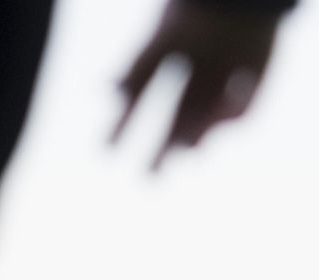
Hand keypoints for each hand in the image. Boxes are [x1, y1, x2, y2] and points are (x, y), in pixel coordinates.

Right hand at [113, 1, 283, 169]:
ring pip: (207, 123)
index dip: (122, 127)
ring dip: (194, 140)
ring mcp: (227, 76)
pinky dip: (232, 113)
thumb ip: (136, 67)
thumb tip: (108, 92)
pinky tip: (230, 90)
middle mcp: (199, 70)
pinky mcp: (256, 80)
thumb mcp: (162, 39)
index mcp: (172, 54)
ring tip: (188, 149)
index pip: (142, 99)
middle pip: (176, 121)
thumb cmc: (199, 8)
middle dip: (161, 152)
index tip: (106, 152)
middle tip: (149, 181)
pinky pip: (244, 114)